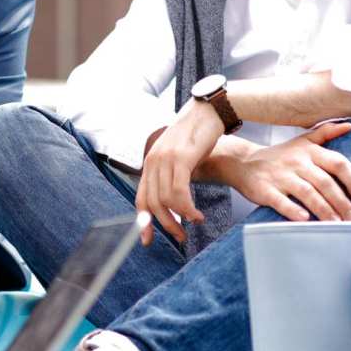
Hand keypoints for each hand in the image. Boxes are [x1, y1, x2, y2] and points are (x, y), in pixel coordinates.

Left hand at [135, 99, 222, 245]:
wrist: (209, 110)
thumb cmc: (198, 134)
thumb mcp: (179, 155)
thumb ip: (171, 174)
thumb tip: (172, 200)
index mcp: (150, 162)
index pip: (141, 198)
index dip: (143, 222)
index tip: (148, 240)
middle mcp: (153, 160)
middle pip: (152, 204)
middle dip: (166, 225)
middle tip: (180, 236)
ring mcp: (165, 158)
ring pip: (166, 201)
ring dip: (180, 218)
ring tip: (194, 222)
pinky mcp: (180, 158)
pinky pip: (179, 192)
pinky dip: (187, 208)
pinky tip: (197, 214)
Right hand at [221, 121, 350, 220]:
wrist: (244, 162)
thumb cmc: (280, 155)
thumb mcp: (303, 141)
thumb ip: (326, 133)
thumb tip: (350, 125)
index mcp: (309, 151)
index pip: (337, 163)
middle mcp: (296, 162)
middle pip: (324, 181)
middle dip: (340, 200)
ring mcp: (280, 176)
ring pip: (306, 192)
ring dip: (323, 209)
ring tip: (336, 223)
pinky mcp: (265, 190)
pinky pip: (281, 201)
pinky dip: (293, 210)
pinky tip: (305, 219)